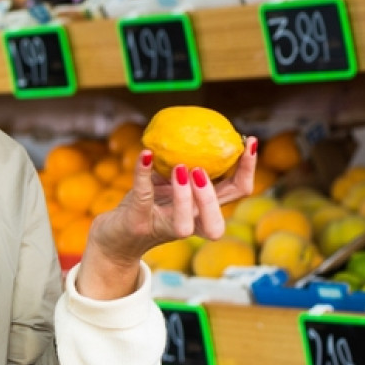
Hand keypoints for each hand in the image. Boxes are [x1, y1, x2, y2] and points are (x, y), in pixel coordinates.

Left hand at [79, 140, 258, 298]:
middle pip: (216, 224)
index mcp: (203, 210)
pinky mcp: (138, 223)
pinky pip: (143, 198)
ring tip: (179, 168)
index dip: (248, 170)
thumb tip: (203, 129)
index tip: (249, 142)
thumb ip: (186, 165)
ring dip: (184, 197)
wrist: (115, 235)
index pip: (237, 194)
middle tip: (202, 169)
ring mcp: (163, 227)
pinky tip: (145, 154)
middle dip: (212, 197)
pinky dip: (143, 174)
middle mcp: (188, 224)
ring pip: (184, 225)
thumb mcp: (171, 183)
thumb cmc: (148, 205)